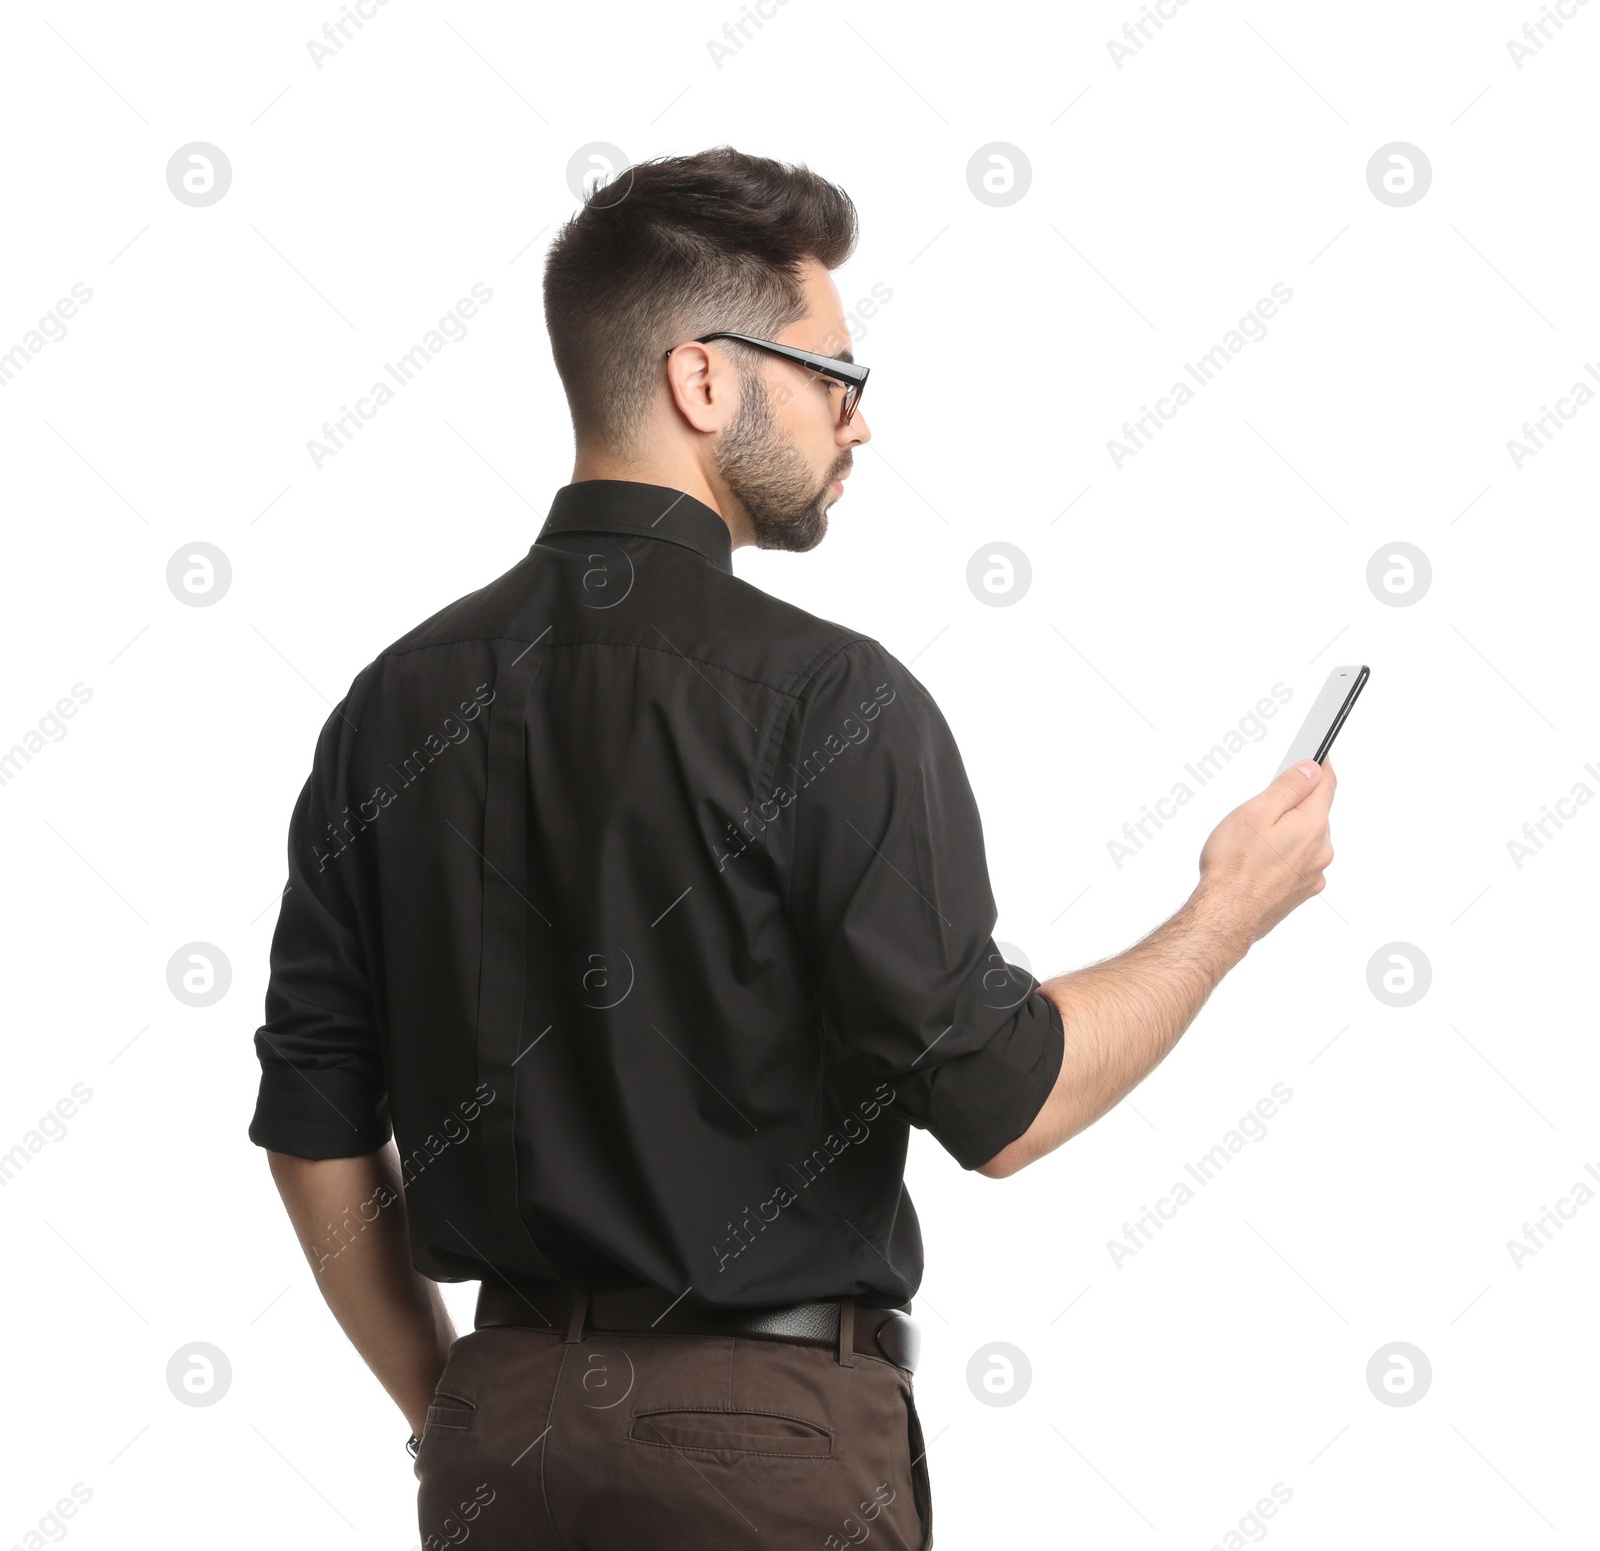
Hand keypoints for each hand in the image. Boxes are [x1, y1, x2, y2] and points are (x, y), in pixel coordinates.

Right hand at [1195, 758, 1336, 947]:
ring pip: (1306, 840)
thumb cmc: (1233, 866)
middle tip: (1261, 808)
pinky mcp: (1302, 891)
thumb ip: (1289, 787)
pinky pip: (1299, 863)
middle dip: (1294, 805)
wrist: (1226, 915)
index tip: (1316, 756)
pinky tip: (1259, 862)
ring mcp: (1313, 873)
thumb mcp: (1256, 812)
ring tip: (1253, 842)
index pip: (1326, 784)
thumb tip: (1312, 769)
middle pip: (1315, 813)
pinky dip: (1284, 856)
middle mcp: (1321, 850)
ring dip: (1288, 833)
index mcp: (1312, 825)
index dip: (1320, 766)